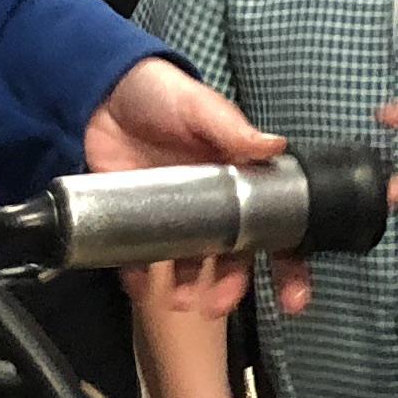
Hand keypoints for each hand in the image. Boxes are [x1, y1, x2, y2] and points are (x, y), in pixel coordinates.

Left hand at [83, 58, 308, 315]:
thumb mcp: (199, 106)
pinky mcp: (136, 222)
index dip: (289, 265)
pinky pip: (141, 259)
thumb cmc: (163, 95)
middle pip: (235, 258)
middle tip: (218, 305)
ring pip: (191, 265)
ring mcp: (175, 218)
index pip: (277, 228)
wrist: (102, 92)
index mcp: (241, 182)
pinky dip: (140, 279)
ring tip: (180, 300)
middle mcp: (215, 208)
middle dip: (232, 287)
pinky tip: (139, 287)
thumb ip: (232, 128)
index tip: (295, 299)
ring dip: (190, 288)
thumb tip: (274, 146)